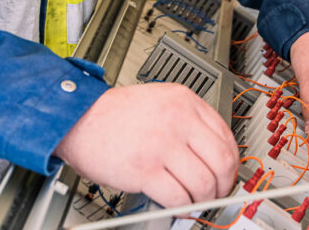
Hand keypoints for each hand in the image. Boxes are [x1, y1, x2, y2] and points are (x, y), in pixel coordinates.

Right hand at [53, 83, 239, 206]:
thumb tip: (211, 153)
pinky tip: (176, 205)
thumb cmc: (115, 114)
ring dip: (202, 200)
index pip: (226, 137)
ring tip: (193, 201)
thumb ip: (187, 121)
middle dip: (223, 185)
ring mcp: (162, 144)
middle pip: (222, 162)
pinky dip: (182, 207)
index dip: (230, 163)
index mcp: (184, 101)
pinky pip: (178, 197)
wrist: (78, 118)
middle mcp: (177, 120)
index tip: (226, 175)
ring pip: (204, 183)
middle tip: (216, 194)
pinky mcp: (145, 169)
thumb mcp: (160, 101)